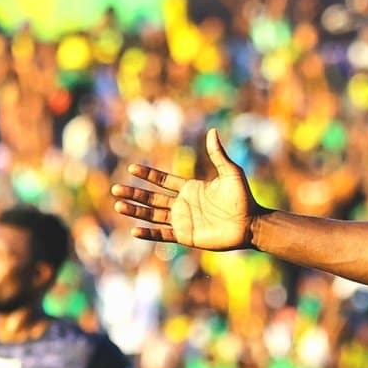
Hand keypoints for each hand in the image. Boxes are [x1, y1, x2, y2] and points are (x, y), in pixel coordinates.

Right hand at [112, 130, 258, 250]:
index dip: (147, 175)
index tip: (131, 168)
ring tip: (118, 205)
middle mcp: (183, 204)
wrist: (251, 224)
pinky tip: (134, 230)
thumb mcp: (230, 173)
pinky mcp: (186, 235)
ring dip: (135, 211)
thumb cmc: (243, 198)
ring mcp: (183, 220)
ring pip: (153, 215)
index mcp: (190, 188)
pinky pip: (163, 234)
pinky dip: (149, 233)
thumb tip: (213, 131)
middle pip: (152, 198)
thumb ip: (218, 154)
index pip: (162, 180)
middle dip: (134, 193)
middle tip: (115, 189)